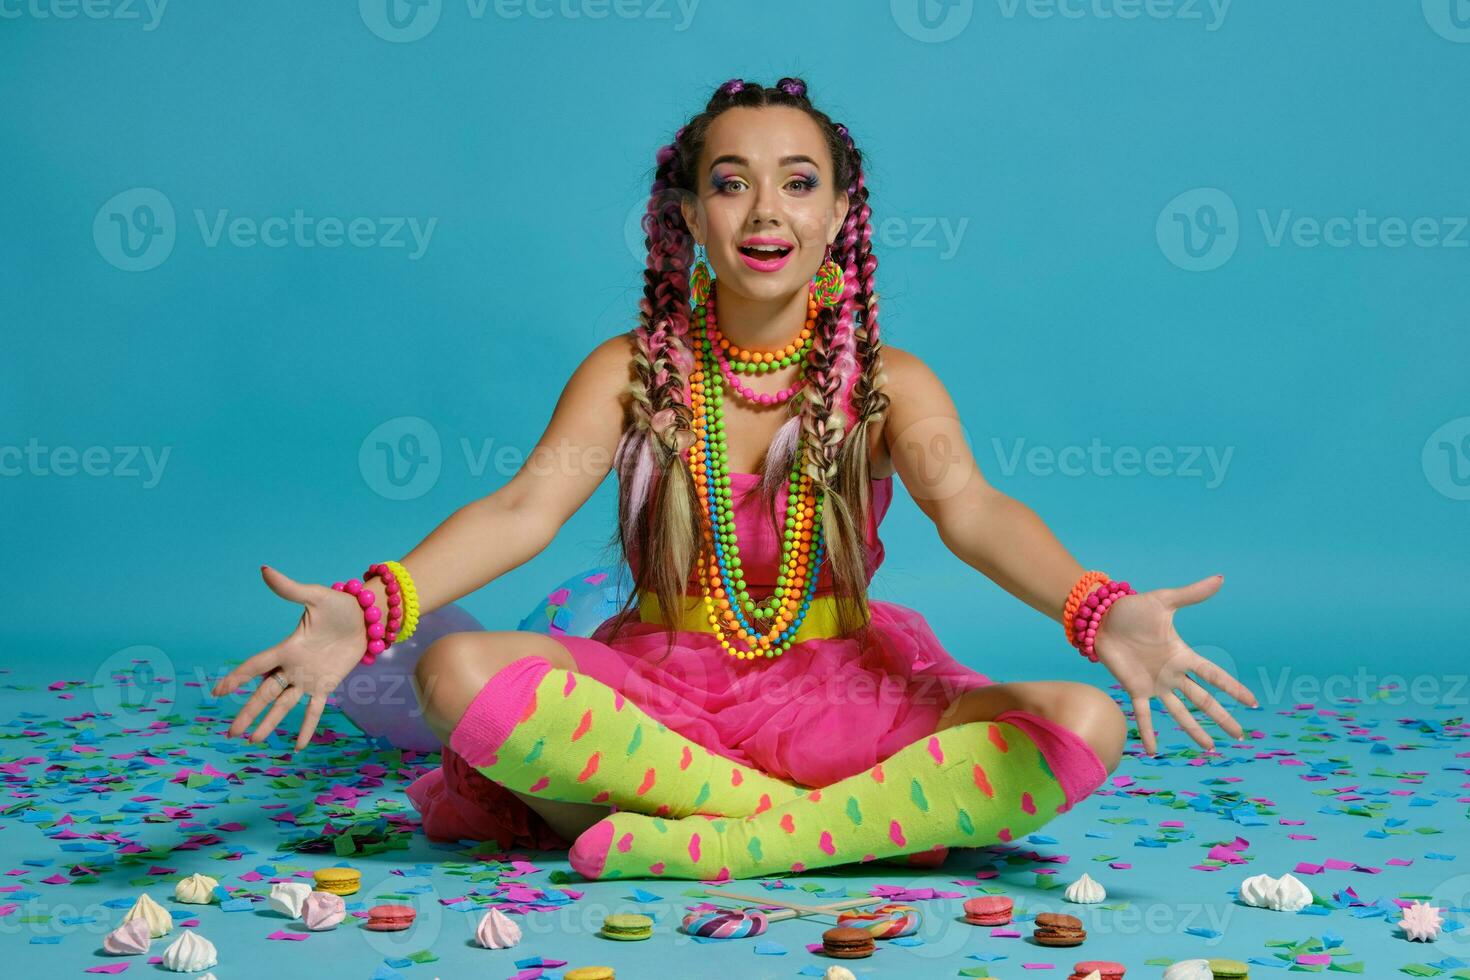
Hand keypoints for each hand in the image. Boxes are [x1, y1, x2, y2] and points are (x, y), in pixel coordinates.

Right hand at [211, 565, 371, 753]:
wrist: (369, 616)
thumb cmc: (340, 604)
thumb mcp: (314, 596)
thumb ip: (289, 589)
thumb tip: (264, 569)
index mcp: (287, 647)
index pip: (256, 666)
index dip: (237, 678)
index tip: (218, 691)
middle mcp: (293, 666)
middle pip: (265, 693)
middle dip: (248, 711)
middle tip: (232, 732)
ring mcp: (309, 678)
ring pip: (284, 704)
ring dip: (269, 722)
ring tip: (253, 740)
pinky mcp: (328, 684)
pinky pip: (314, 709)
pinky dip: (306, 726)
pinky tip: (297, 745)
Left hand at [1092, 573, 1256, 755]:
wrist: (1100, 616)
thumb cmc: (1132, 608)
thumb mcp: (1165, 601)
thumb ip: (1192, 594)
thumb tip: (1220, 578)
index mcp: (1182, 655)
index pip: (1214, 675)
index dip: (1233, 688)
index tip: (1252, 702)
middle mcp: (1172, 674)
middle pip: (1203, 701)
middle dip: (1221, 718)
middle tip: (1239, 737)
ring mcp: (1154, 684)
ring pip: (1179, 713)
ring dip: (1194, 731)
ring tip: (1210, 750)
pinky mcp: (1133, 689)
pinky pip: (1143, 715)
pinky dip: (1148, 733)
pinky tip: (1153, 751)